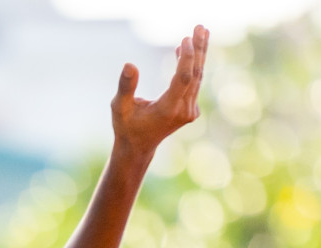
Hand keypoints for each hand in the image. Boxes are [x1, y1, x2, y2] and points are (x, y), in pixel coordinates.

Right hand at [111, 25, 208, 156]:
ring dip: (199, 54)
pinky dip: (192, 65)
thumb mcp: (119, 107)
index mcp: (167, 110)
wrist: (138, 147)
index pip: (183, 79)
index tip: (185, 39)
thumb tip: (129, 64)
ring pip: (198, 77)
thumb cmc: (126, 126)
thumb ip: (125, 87)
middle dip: (198, 49)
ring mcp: (190, 111)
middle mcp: (183, 111)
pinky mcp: (191, 109)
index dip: (186, 58)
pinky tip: (184, 49)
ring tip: (201, 31)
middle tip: (200, 27)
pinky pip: (194, 82)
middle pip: (195, 75)